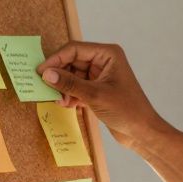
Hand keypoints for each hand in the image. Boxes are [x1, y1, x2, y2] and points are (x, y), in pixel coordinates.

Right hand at [37, 41, 167, 150]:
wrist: (142, 132)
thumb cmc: (126, 110)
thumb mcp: (95, 95)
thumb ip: (69, 84)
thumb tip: (47, 74)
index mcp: (108, 54)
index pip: (75, 49)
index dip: (56, 59)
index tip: (40, 72)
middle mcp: (104, 61)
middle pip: (72, 62)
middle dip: (60, 76)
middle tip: (45, 88)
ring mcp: (100, 76)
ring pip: (73, 76)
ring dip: (64, 88)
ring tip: (59, 100)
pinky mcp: (98, 90)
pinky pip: (78, 87)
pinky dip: (71, 95)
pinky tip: (67, 104)